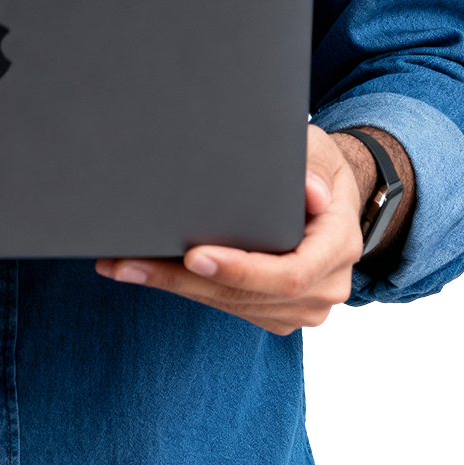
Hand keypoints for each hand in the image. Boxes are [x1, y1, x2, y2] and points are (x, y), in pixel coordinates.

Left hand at [95, 125, 366, 335]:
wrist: (333, 198)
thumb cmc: (318, 168)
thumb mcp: (319, 152)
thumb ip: (313, 167)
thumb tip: (310, 192)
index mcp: (339, 246)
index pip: (289, 273)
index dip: (239, 271)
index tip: (193, 256)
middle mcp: (327, 286)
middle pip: (250, 297)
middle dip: (184, 280)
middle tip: (130, 262)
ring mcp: (305, 307)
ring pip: (233, 307)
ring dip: (175, 287)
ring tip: (124, 265)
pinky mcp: (277, 312)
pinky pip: (230, 308)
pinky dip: (187, 290)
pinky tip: (148, 272)